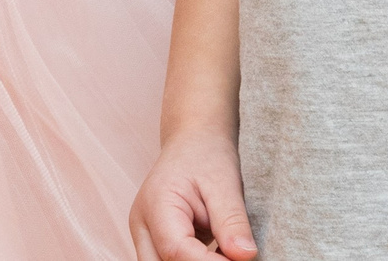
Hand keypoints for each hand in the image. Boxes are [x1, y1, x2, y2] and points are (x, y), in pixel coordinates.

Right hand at [131, 127, 257, 260]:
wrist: (194, 140)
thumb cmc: (206, 154)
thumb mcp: (225, 183)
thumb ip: (232, 221)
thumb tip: (245, 255)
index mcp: (155, 206)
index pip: (176, 250)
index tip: (238, 260)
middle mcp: (142, 226)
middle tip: (232, 256)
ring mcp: (146, 236)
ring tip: (225, 252)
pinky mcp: (157, 243)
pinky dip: (193, 260)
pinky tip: (218, 253)